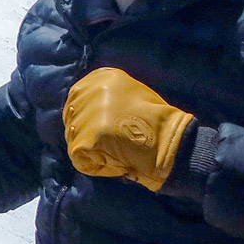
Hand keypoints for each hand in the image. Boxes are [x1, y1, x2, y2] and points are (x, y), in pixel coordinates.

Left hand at [63, 67, 193, 191]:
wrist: (172, 143)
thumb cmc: (158, 122)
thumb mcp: (131, 93)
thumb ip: (107, 96)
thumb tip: (84, 108)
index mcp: (101, 77)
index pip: (76, 95)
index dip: (84, 114)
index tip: (96, 126)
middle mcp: (89, 92)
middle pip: (71, 116)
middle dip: (84, 131)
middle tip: (107, 143)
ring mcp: (85, 116)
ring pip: (73, 138)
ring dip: (91, 149)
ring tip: (117, 151)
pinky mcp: (85, 140)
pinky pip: (80, 159)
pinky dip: (96, 165)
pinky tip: (117, 162)